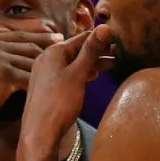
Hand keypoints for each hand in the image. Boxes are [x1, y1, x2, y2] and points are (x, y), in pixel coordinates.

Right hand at [0, 30, 64, 128]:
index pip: (15, 34)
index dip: (35, 37)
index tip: (50, 38)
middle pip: (27, 44)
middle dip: (47, 47)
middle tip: (64, 50)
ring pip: (32, 60)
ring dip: (49, 66)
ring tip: (63, 69)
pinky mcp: (5, 74)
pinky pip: (30, 76)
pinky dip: (42, 82)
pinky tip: (53, 86)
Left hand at [20, 25, 113, 153]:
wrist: (39, 133)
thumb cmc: (59, 103)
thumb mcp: (78, 74)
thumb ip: (91, 51)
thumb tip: (104, 26)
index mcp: (53, 52)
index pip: (82, 37)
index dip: (101, 37)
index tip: (119, 38)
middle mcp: (46, 58)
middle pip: (77, 49)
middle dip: (98, 50)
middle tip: (120, 52)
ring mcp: (45, 73)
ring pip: (73, 62)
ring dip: (92, 62)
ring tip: (113, 64)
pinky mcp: (47, 87)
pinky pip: (67, 73)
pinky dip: (82, 72)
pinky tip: (93, 76)